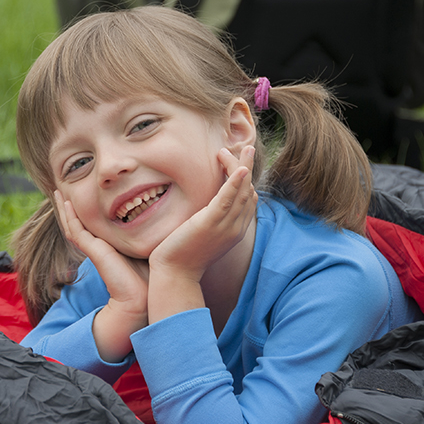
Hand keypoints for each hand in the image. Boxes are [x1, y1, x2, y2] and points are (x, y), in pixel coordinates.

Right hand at [54, 191, 148, 360]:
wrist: (141, 298)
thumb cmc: (150, 277)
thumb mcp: (147, 249)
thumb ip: (146, 237)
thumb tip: (161, 222)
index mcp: (109, 247)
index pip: (92, 225)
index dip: (84, 210)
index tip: (83, 194)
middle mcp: (99, 247)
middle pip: (78, 224)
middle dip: (69, 208)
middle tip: (61, 189)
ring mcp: (94, 249)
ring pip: (73, 225)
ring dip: (65, 209)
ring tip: (57, 192)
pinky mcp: (94, 251)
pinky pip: (77, 230)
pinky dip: (70, 216)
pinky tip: (65, 203)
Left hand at [148, 146, 257, 282]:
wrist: (174, 275)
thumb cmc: (182, 256)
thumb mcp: (201, 235)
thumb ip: (208, 220)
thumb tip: (204, 207)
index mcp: (234, 230)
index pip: (249, 200)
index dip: (246, 180)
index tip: (237, 164)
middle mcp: (235, 228)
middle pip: (248, 191)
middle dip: (246, 167)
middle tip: (243, 148)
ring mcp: (225, 226)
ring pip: (242, 191)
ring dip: (243, 167)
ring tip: (246, 148)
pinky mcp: (210, 224)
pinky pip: (228, 200)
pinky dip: (235, 182)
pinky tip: (239, 168)